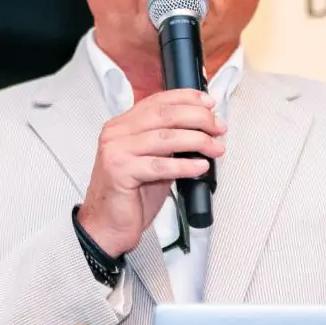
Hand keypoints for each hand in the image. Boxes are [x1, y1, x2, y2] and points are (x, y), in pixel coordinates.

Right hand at [77, 89, 225, 256]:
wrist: (107, 225)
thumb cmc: (130, 196)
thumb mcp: (152, 161)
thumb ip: (169, 143)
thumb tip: (202, 132)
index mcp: (122, 125)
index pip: (158, 101)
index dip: (187, 98)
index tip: (209, 104)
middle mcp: (117, 133)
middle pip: (165, 115)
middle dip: (198, 119)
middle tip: (218, 128)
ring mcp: (116, 151)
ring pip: (166, 137)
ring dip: (198, 141)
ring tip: (215, 148)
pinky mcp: (120, 172)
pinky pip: (160, 165)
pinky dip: (185, 165)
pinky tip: (200, 167)